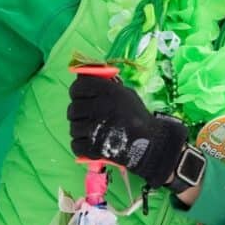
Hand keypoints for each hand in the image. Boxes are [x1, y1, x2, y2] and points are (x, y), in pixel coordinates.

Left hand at [67, 74, 190, 188]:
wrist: (151, 142)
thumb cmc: (137, 116)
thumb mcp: (125, 94)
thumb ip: (105, 86)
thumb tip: (82, 76)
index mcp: (108, 91)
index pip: (77, 87)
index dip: (77, 92)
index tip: (81, 97)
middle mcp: (100, 107)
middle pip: (73, 109)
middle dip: (79, 114)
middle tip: (89, 118)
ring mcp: (96, 128)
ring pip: (73, 128)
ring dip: (81, 131)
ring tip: (93, 132)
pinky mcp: (94, 147)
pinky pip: (76, 145)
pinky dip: (82, 146)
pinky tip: (92, 144)